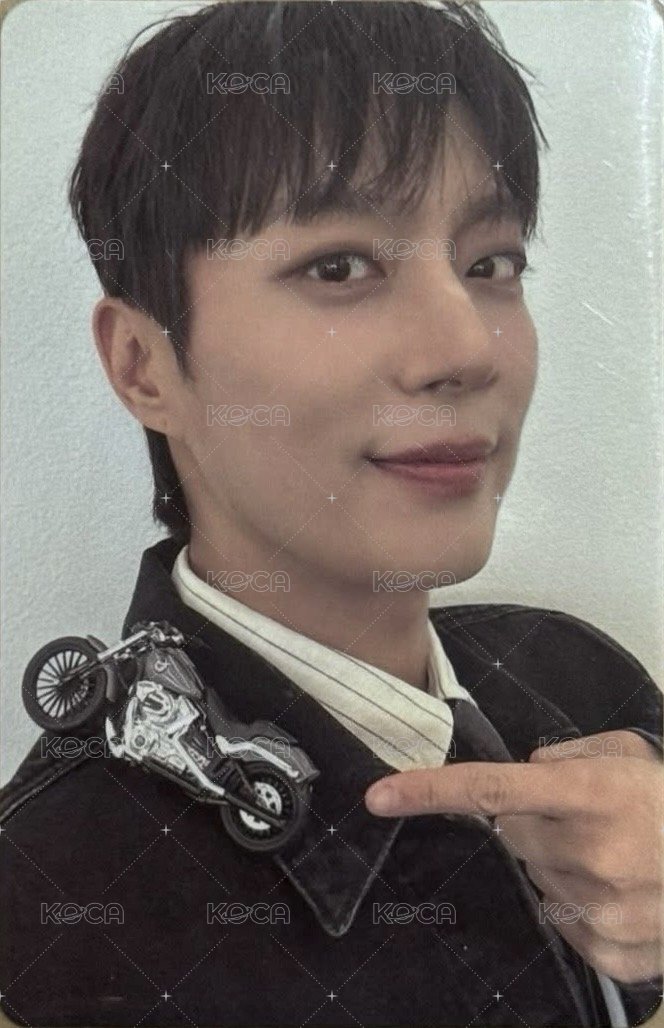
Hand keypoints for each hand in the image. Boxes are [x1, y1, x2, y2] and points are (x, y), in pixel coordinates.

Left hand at [364, 730, 662, 983]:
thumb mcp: (625, 754)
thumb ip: (563, 757)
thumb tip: (521, 777)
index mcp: (591, 794)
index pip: (492, 789)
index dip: (429, 791)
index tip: (379, 795)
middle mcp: (591, 853)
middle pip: (513, 836)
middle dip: (534, 825)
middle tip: (583, 820)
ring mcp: (601, 909)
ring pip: (537, 879)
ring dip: (559, 865)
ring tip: (611, 854)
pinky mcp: (612, 951)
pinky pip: (562, 922)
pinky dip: (579, 905)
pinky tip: (617, 888)